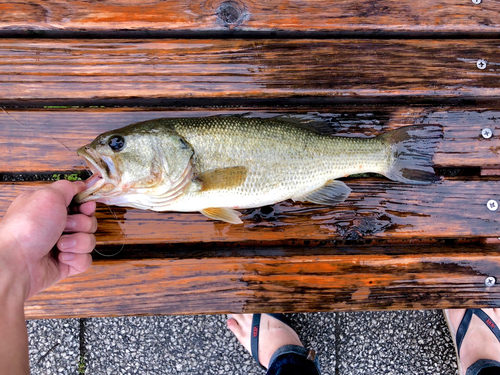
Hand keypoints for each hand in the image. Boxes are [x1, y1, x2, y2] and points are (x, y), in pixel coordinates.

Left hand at [0, 180, 96, 299]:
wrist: (16, 262)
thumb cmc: (27, 228)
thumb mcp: (48, 196)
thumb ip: (68, 187)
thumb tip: (81, 185)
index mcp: (51, 209)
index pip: (80, 204)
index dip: (87, 205)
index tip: (85, 207)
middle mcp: (57, 226)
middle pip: (89, 221)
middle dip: (80, 224)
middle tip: (63, 226)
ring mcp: (63, 246)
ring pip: (89, 241)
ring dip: (77, 241)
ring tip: (59, 245)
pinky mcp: (67, 264)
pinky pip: (86, 259)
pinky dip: (75, 257)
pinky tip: (60, 257)